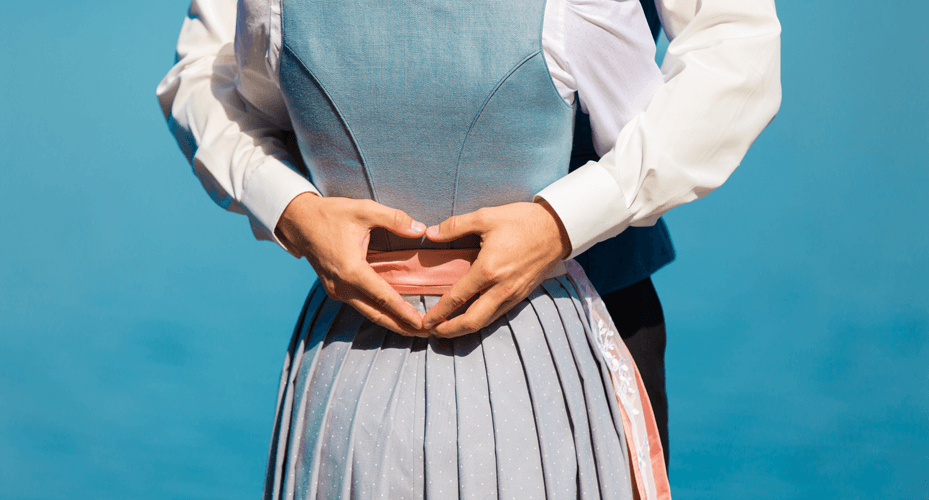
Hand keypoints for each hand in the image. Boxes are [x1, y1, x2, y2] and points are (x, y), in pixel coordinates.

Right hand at [275, 193, 428, 335]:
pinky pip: (360, 305)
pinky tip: (393, 314)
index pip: (383, 297)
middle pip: (376, 314)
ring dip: (391, 322)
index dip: (404, 312)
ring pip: (368, 312)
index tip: (421, 323)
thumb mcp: (364, 210)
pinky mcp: (334, 290)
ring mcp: (336, 290)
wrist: (299, 221)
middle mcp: (342, 286)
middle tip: (425, 334)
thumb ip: (394, 219)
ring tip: (413, 329)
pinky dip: (378, 312)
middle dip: (401, 327)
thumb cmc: (331, 214)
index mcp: (352, 269)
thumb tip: (421, 229)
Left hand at [421, 200, 570, 336]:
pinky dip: (482, 320)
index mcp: (488, 269)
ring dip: (465, 329)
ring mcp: (513, 294)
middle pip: (472, 321)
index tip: (425, 321)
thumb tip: (430, 233)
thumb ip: (455, 226)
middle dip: (450, 331)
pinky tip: (472, 317)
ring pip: (486, 322)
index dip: (439, 312)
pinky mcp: (522, 295)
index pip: (457, 298)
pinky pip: (498, 314)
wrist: (557, 228)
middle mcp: (500, 288)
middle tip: (433, 333)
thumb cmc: (521, 221)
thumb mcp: (485, 216)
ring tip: (448, 329)